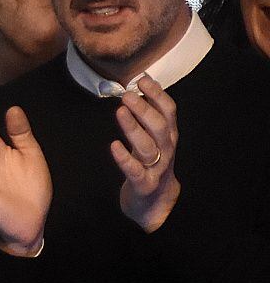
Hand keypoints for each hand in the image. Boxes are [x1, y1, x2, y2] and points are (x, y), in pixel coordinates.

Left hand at [111, 75, 179, 231]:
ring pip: (148, 146)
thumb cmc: (150, 163)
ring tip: (120, 112)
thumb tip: (137, 85)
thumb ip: (148, 116)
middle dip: (145, 109)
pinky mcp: (143, 184)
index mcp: (169, 135)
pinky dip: (125, 158)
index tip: (142, 80)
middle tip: (127, 95)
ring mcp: (156, 168)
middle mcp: (166, 149)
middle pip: (160, 126)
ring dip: (134, 128)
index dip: (157, 94)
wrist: (155, 202)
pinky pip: (135, 171)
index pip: (169, 111)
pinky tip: (113, 146)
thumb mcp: (153, 138)